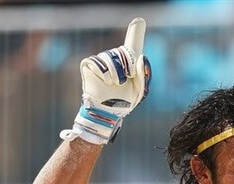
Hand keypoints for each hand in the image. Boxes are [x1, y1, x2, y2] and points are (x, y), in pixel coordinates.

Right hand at [61, 17, 151, 143]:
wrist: (107, 113)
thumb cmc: (124, 102)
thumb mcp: (140, 91)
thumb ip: (144, 75)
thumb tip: (140, 58)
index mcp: (130, 62)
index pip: (133, 42)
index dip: (136, 31)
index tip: (139, 21)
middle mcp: (115, 58)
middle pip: (122, 51)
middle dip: (126, 64)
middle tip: (124, 80)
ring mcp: (101, 61)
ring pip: (109, 56)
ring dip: (114, 70)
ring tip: (115, 83)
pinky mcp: (89, 65)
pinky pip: (95, 61)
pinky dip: (102, 71)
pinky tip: (106, 80)